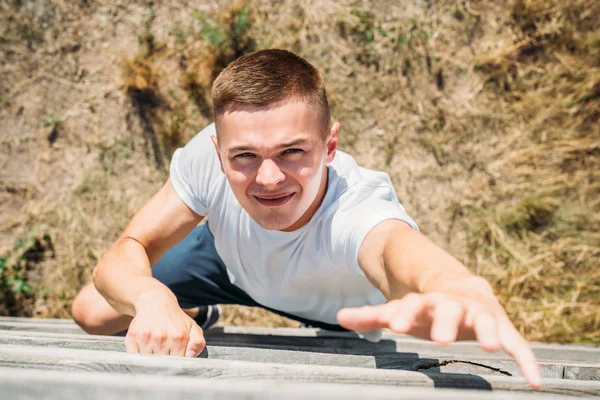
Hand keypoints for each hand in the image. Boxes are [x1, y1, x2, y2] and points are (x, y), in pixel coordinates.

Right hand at [125, 295, 205, 357]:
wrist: (155, 303)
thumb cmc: (176, 319)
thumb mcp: (193, 328)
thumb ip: (198, 343)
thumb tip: (190, 356)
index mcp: (178, 338)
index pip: (177, 363)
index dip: (177, 365)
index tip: (176, 361)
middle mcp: (161, 338)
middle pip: (162, 365)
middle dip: (164, 364)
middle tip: (165, 354)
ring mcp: (146, 337)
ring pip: (148, 363)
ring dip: (151, 361)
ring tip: (156, 349)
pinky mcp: (132, 337)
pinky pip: (134, 357)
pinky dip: (138, 358)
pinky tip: (145, 349)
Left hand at [337, 283, 541, 388]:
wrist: (462, 287)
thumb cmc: (426, 306)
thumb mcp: (400, 310)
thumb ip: (373, 316)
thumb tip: (339, 316)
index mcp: (426, 301)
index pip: (412, 304)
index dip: (403, 313)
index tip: (395, 325)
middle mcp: (453, 303)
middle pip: (448, 308)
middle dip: (444, 320)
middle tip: (439, 338)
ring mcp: (479, 313)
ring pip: (484, 319)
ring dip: (486, 330)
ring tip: (489, 345)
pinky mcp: (501, 326)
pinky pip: (517, 343)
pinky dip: (526, 359)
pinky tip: (535, 381)